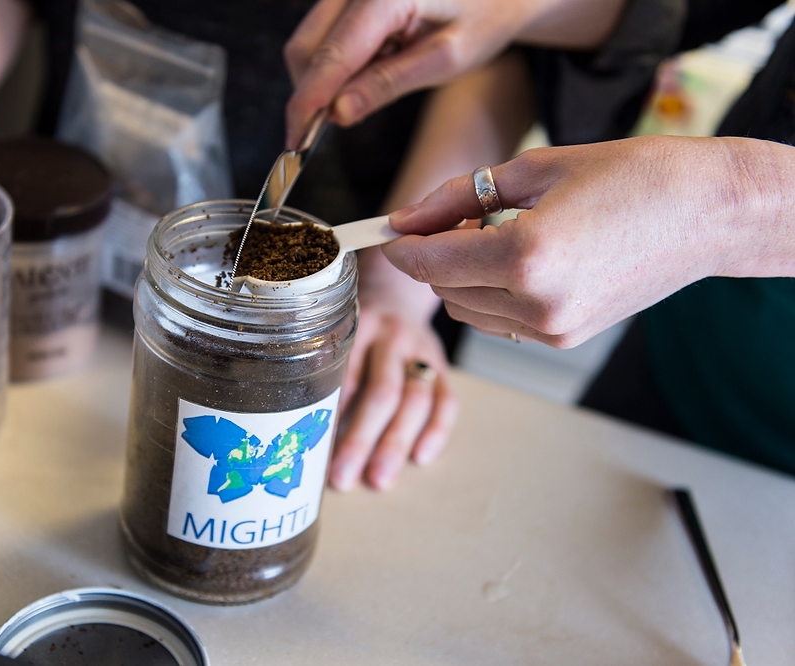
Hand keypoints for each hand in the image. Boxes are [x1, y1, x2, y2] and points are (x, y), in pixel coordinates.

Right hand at [283, 0, 624, 146]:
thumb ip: (387, 85)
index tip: (296, 140)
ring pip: (310, 41)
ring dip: (325, 77)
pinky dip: (337, 61)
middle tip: (331, 128)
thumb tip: (339, 113)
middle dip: (311, 94)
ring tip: (371, 85)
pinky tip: (372, 65)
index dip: (307, 104)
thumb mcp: (445, 59)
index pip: (331, 57)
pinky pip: (325, 32)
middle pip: (306, 47)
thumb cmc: (485, 15)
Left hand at [331, 305, 456, 490]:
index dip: (330, 419)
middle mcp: (391, 336)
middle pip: (381, 392)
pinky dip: (437, 431)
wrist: (393, 296)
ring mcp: (421, 349)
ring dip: (396, 443)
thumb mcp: (335, 340)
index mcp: (355, 329)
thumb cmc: (353, 334)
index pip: (345, 379)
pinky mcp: (442, 363)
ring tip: (379, 480)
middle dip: (361, 440)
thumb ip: (325, 377)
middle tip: (342, 479)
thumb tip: (301, 440)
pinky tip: (420, 458)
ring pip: (415, 399)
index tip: (314, 456)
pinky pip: (448, 399)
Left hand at [382, 135, 794, 347]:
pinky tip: (519, 262)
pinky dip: (492, 295)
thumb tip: (407, 216)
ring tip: (495, 236)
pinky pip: (502, 322)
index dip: (401, 246)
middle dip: (435, 257)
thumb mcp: (535, 169)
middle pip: (445, 289)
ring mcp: (553, 328)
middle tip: (453, 220)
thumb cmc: (633, 177)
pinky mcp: (566, 338)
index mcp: (526, 254)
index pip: (431, 262)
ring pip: (469, 311)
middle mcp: (536, 302)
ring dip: (462, 278)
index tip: (389, 231)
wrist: (707, 212)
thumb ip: (459, 196)